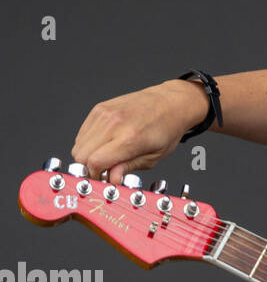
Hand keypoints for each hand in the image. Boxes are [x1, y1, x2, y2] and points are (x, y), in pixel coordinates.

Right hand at [70, 81, 210, 184]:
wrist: (172, 102)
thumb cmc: (167, 128)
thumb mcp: (154, 156)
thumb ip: (128, 168)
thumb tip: (111, 180)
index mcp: (130, 138)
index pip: (95, 162)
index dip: (96, 175)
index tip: (103, 178)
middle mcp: (114, 123)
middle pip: (81, 155)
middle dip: (90, 167)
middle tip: (105, 169)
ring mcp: (105, 114)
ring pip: (79, 144)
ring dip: (88, 154)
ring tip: (107, 155)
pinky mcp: (99, 108)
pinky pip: (83, 132)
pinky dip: (88, 142)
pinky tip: (105, 143)